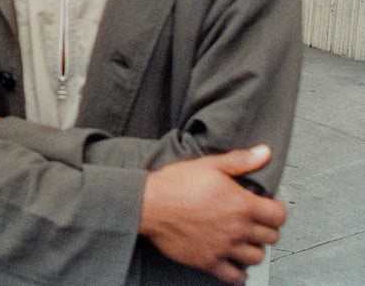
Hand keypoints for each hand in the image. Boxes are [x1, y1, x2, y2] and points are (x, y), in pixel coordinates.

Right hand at [139, 145, 286, 284]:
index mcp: (241, 204)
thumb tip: (264, 152)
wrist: (147, 204)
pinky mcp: (208, 261)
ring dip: (254, 249)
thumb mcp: (209, 165)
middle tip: (256, 223)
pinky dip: (239, 275)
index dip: (276, 210)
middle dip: (266, 229)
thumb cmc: (174, 184)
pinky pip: (234, 277)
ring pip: (257, 257)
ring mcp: (223, 247)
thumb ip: (240, 161)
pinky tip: (235, 265)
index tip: (268, 208)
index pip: (278, 215)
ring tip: (244, 241)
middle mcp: (237, 229)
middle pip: (271, 237)